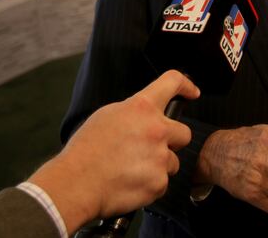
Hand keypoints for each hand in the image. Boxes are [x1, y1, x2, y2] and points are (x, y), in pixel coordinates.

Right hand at [29, 70, 199, 233]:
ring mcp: (160, 157)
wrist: (76, 184)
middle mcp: (156, 129)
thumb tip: (145, 116)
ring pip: (172, 160)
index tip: (192, 92)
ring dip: (158, 165)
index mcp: (141, 107)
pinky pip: (162, 182)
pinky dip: (150, 185)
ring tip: (132, 169)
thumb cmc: (85, 151)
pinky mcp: (158, 182)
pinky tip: (130, 183)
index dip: (185, 84)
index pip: (172, 82)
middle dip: (171, 140)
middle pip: (183, 132)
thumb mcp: (107, 116)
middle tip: (149, 149)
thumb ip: (133, 112)